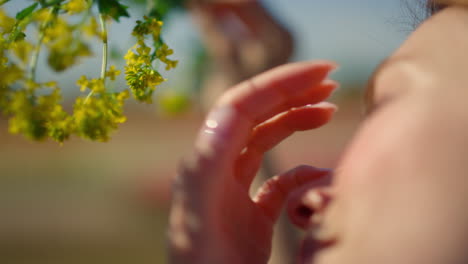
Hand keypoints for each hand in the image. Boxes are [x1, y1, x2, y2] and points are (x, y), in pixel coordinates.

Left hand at [168, 61, 337, 263]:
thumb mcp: (202, 219)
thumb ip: (209, 170)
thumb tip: (227, 114)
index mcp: (205, 168)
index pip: (241, 106)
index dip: (279, 83)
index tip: (322, 72)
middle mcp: (216, 173)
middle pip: (253, 117)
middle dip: (291, 92)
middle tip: (331, 79)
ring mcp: (232, 194)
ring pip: (263, 142)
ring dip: (295, 120)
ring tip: (329, 109)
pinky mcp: (246, 216)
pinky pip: (274, 181)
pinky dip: (299, 171)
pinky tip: (319, 176)